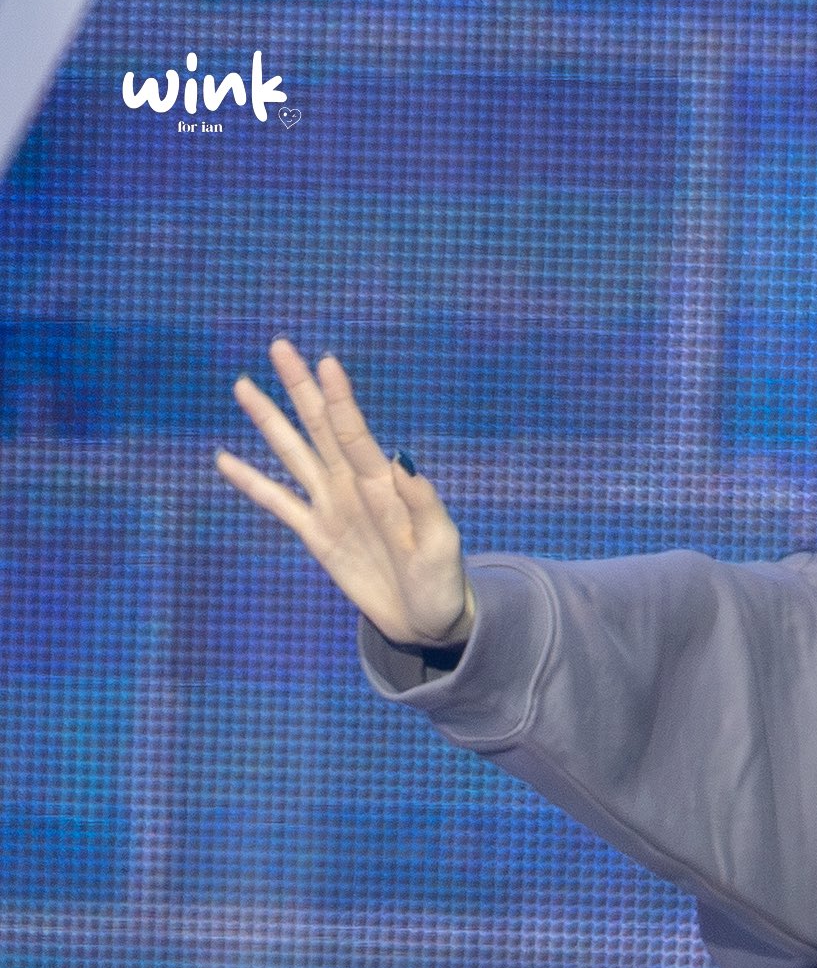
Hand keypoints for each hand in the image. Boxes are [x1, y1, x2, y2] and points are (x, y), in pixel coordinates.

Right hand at [213, 337, 472, 647]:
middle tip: (281, 347)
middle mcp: (353, 485)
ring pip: (293, 454)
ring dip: (269, 421)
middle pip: (320, 427)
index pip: (355, 434)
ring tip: (244, 386)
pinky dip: (251, 482)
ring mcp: (331, 506)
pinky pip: (277, 502)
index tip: (326, 363)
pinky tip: (225, 460)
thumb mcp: (442, 545)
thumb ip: (424, 504)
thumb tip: (405, 460)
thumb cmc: (442, 581)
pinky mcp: (317, 534)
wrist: (427, 620)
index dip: (341, 400)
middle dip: (300, 389)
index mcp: (383, 485)